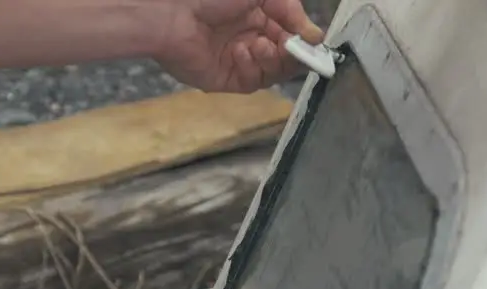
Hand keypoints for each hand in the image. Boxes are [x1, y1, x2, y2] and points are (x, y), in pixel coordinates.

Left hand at [155, 0, 325, 92]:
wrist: (172, 13)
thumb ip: (290, 9)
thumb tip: (314, 34)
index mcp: (259, 16)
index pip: (292, 34)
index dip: (304, 39)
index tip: (314, 41)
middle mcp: (251, 39)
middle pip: (286, 57)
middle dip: (292, 52)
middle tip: (292, 47)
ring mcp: (239, 61)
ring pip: (273, 72)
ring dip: (273, 59)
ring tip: (260, 44)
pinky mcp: (226, 79)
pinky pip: (251, 81)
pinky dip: (252, 66)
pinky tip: (242, 51)